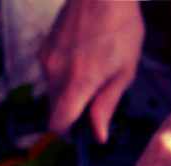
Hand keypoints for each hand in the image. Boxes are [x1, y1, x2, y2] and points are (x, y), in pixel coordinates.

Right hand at [39, 0, 143, 143]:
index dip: (68, 135)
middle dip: (72, 113)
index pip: (58, 124)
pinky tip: (84, 59)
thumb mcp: (124, 71)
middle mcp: (56, 72)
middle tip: (95, 104)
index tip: (81, 134)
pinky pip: (51, 72)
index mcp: (77, 82)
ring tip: (94, 74)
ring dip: (69, 93)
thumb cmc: (120, 24)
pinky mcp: (45, 46)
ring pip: (53, 91)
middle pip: (54, 109)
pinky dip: (64, 75)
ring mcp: (47, 58)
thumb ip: (107, 105)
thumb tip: (98, 134)